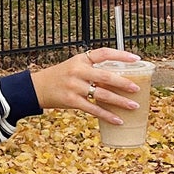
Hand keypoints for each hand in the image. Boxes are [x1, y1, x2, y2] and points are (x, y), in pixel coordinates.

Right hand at [29, 48, 145, 123]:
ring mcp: (74, 86)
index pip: (104, 53)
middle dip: (123, 83)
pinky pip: (93, 109)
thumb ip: (92, 69)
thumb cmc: (59, 77)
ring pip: (102, 94)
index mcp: (80, 59)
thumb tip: (117, 77)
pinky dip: (107, 115)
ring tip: (133, 106)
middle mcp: (78, 71)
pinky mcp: (71, 101)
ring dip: (120, 101)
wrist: (37, 88)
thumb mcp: (74, 66)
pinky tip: (118, 120)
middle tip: (137, 88)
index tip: (136, 58)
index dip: (121, 55)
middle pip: (105, 76)